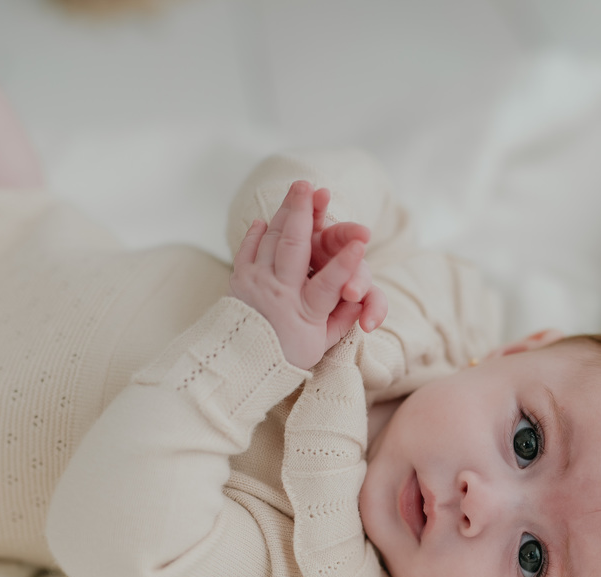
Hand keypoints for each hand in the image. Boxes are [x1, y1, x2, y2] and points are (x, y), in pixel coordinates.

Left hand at [230, 181, 387, 369]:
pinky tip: (266, 220)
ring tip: (298, 189)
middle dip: (304, 213)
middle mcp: (280, 293)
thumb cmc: (290, 353)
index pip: (329, 285)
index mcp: (306, 312)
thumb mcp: (322, 343)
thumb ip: (343, 316)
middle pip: (294, 247)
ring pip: (273, 239)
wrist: (241, 365)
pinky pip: (250, 248)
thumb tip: (359, 294)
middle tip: (313, 188)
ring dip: (286, 211)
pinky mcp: (240, 279)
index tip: (360, 243)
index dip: (346, 264)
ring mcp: (257, 282)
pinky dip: (258, 233)